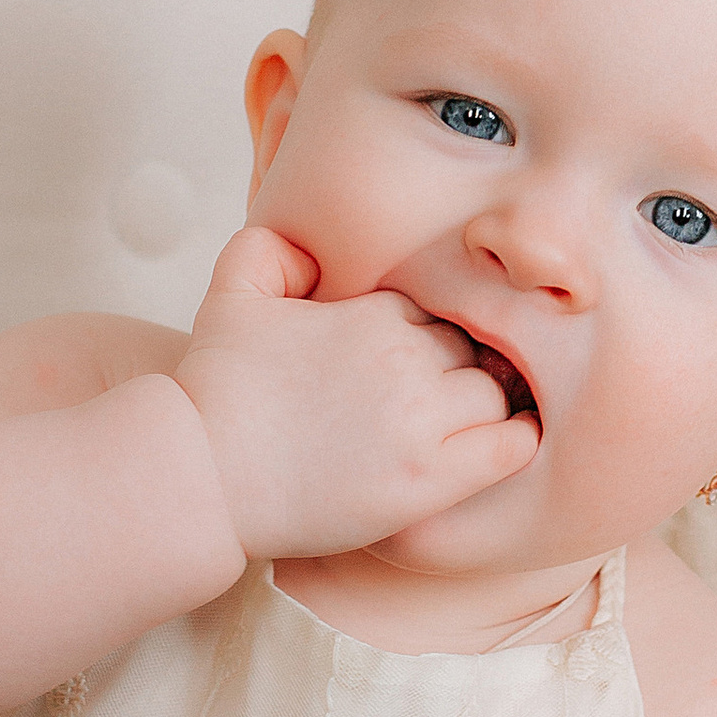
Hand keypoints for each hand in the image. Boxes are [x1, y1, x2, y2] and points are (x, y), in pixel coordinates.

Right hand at [171, 224, 540, 560]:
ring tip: (463, 428)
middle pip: (470, 349)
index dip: (424, 336)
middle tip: (438, 400)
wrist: (202, 474)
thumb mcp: (230, 297)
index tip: (410, 364)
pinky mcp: (427, 478)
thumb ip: (265, 250)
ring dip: (484, 406)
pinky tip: (499, 447)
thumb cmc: (215, 392)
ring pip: (493, 394)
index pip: (433, 311)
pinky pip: (509, 446)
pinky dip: (515, 442)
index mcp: (370, 315)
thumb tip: (304, 238)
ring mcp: (420, 420)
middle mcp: (403, 359)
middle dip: (458, 368)